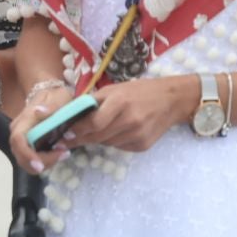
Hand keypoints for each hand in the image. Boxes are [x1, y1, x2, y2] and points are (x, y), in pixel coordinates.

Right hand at [8, 82, 76, 174]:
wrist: (50, 93)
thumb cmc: (55, 96)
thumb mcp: (59, 97)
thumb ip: (51, 106)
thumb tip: (39, 111)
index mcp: (24, 119)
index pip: (18, 140)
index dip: (27, 155)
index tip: (40, 165)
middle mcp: (17, 131)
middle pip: (20, 155)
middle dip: (41, 162)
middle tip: (63, 155)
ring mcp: (20, 139)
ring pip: (25, 160)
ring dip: (44, 163)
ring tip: (63, 153)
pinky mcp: (26, 144)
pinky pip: (31, 159)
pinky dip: (45, 161)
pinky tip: (58, 154)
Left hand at [68, 77, 198, 152]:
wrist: (172, 100)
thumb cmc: (139, 91)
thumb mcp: (114, 89)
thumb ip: (92, 101)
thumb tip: (68, 114)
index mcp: (120, 102)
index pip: (93, 123)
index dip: (77, 131)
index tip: (64, 135)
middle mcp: (130, 121)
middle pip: (97, 136)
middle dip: (80, 139)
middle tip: (67, 140)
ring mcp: (137, 135)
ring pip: (106, 143)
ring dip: (98, 138)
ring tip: (98, 129)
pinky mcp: (142, 146)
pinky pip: (119, 147)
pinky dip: (113, 141)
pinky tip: (118, 131)